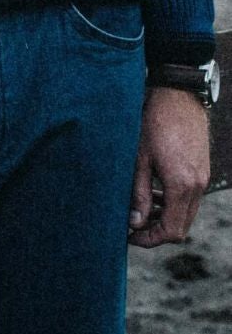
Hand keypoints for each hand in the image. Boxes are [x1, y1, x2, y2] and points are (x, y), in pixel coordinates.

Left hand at [128, 87, 209, 245]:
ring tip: (141, 210)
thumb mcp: (139, 158)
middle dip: (157, 231)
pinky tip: (156, 192)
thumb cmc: (153, 122)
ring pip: (186, 213)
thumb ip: (139, 193)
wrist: (177, 95)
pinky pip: (190, 197)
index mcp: (182, 186)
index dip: (150, 239)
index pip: (172, 231)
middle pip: (181, 226)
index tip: (130, 236)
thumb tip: (135, 222)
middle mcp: (197, 186)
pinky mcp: (202, 168)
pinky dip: (174, 202)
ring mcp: (202, 177)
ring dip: (165, 217)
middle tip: (133, 226)